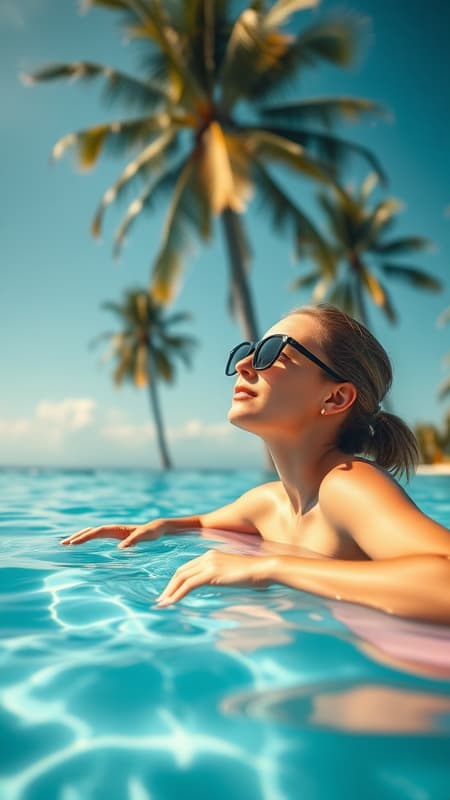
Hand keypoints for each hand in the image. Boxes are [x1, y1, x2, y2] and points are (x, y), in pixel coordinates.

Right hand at [61, 519, 165, 547]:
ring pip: (93, 532)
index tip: (73, 543)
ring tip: (67, 543)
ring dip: (80, 536)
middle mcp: (114, 529)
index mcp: (118, 529)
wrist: (158, 528)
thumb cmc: (152, 532)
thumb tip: (120, 548)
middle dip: (77, 536)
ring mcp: (114, 532)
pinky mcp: (116, 536)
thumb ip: (134, 541)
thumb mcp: (145, 537)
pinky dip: (88, 538)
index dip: (85, 537)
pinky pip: (98, 536)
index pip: (97, 532)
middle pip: (91, 530)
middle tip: (63, 544)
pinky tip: (83, 544)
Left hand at [156, 550, 270, 605]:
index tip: (170, 593)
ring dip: (170, 592)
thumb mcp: (233, 574)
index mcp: (212, 555)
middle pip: (181, 571)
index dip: (176, 581)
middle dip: (169, 586)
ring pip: (181, 578)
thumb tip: (218, 585)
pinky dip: (177, 595)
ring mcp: (209, 563)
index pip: (188, 567)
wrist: (264, 569)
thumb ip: (222, 577)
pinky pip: (188, 585)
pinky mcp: (211, 573)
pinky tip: (171, 603)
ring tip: (162, 604)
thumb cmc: (255, 575)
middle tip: (161, 600)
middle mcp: (207, 556)